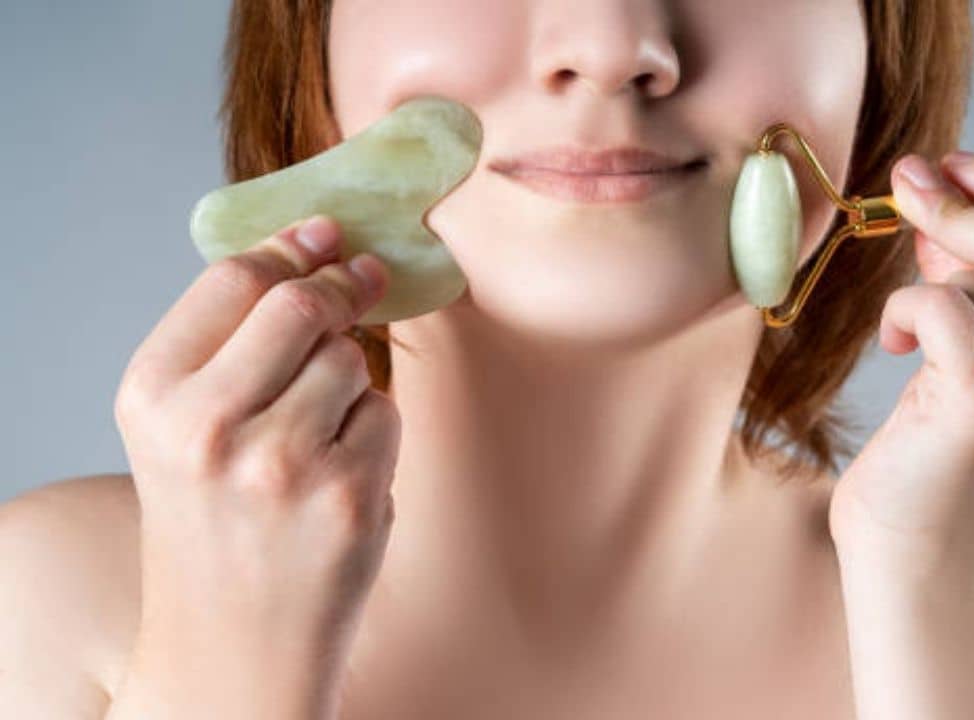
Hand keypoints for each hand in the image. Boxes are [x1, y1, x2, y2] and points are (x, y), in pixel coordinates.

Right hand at [112, 216, 398, 707]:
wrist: (232, 643)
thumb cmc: (212, 523)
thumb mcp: (182, 430)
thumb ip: (230, 342)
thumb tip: (319, 245)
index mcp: (152, 397)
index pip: (233, 279)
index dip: (290, 246)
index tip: (325, 233)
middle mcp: (208, 426)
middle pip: (301, 304)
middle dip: (341, 283)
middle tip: (362, 276)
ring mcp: (281, 464)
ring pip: (351, 358)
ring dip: (349, 378)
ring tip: (315, 433)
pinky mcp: (348, 495)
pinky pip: (384, 414)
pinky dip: (373, 431)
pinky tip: (338, 475)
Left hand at [828, 151, 973, 581]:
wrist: (932, 562)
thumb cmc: (949, 459)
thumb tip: (943, 197)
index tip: (944, 165)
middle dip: (956, 200)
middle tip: (904, 183)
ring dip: (923, 292)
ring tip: (907, 342)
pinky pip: (936, 301)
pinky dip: (901, 313)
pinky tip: (895, 350)